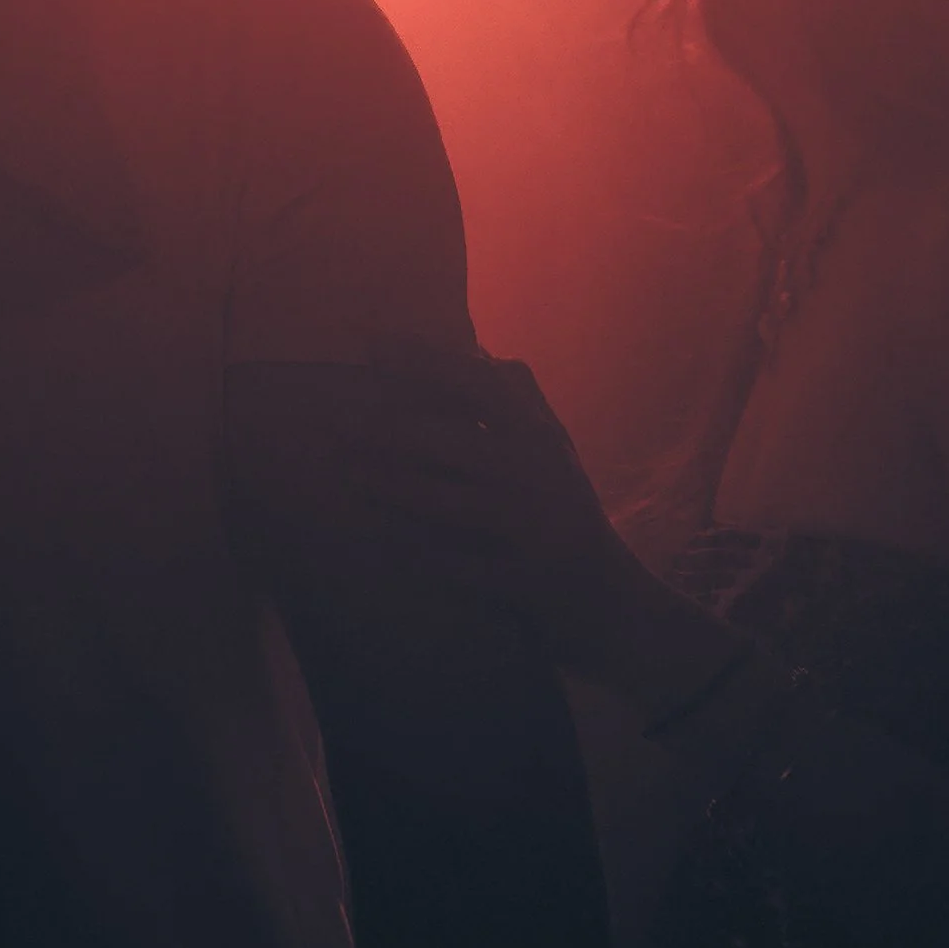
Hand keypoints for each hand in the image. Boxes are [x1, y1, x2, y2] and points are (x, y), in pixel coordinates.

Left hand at [360, 345, 653, 676]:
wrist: (618, 606)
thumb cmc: (566, 516)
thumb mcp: (554, 450)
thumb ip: (519, 400)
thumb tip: (472, 347)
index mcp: (542, 436)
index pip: (482, 383)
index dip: (426, 360)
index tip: (371, 341)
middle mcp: (541, 475)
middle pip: (456, 442)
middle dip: (389, 430)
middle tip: (330, 418)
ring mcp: (536, 530)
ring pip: (451, 503)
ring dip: (391, 487)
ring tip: (344, 473)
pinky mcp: (528, 582)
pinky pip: (460, 566)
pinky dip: (417, 552)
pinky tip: (377, 537)